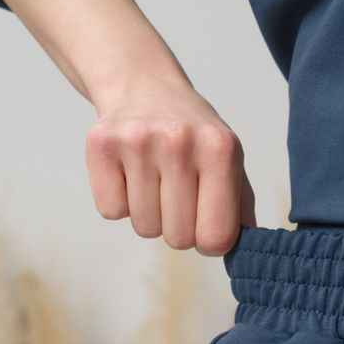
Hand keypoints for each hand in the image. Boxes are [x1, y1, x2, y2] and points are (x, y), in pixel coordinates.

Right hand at [85, 80, 256, 254]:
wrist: (145, 86)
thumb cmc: (194, 138)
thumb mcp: (231, 164)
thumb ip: (241, 212)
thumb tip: (243, 257)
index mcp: (221, 149)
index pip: (217, 237)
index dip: (211, 242)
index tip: (206, 222)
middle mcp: (179, 140)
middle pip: (179, 238)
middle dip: (180, 229)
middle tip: (178, 194)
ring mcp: (137, 139)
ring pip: (144, 227)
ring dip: (150, 215)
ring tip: (154, 180)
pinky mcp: (100, 142)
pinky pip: (111, 210)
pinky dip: (120, 202)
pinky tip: (130, 172)